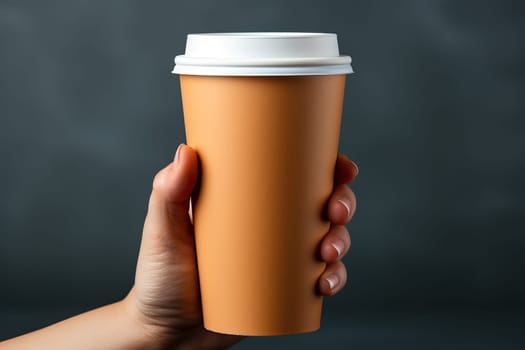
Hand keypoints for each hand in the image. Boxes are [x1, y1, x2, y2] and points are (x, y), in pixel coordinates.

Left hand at [123, 144, 357, 348]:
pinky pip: (320, 279)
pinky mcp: (283, 289)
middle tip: (335, 213)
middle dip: (342, 203)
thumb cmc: (160, 278)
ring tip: (327, 254)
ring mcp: (279, 258)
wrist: (167, 332)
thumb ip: (166, 194)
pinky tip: (325, 284)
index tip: (340, 167)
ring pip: (328, 240)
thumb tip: (185, 152)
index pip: (292, 174)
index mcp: (247, 201)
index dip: (325, 167)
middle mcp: (269, 225)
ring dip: (341, 241)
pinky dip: (333, 278)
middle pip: (320, 204)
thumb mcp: (161, 232)